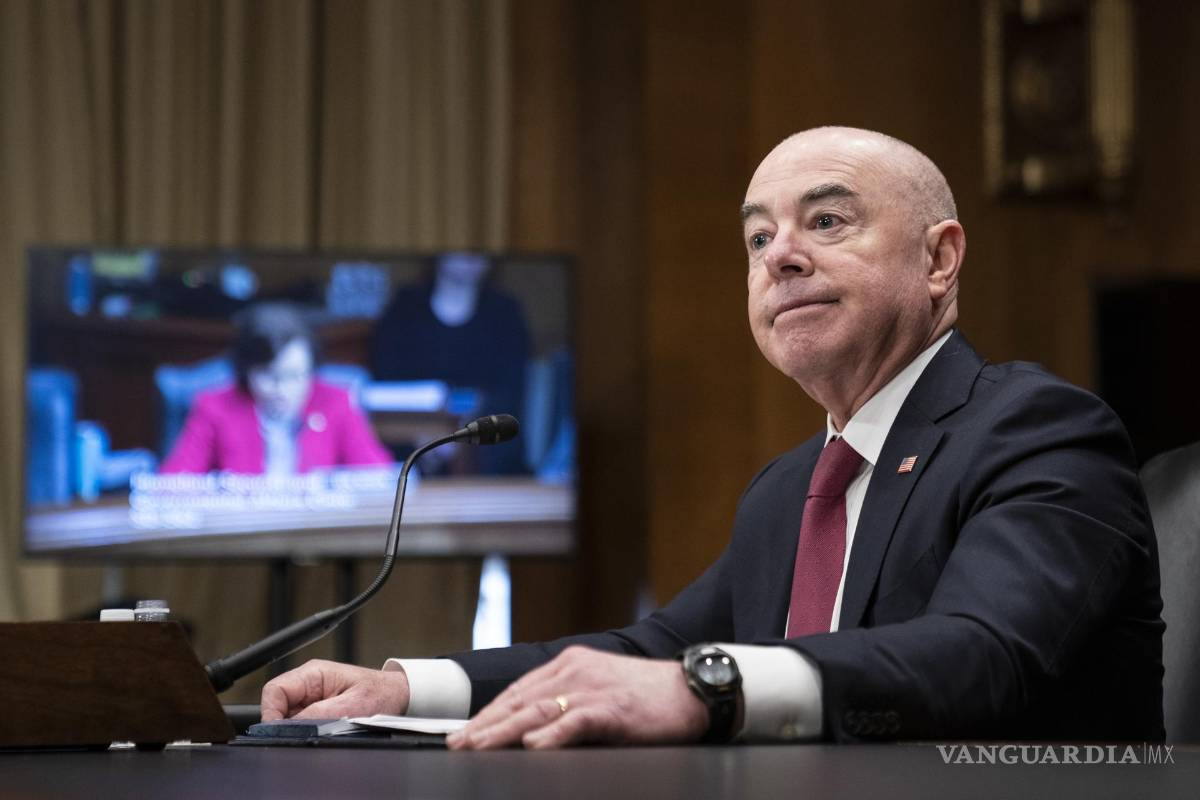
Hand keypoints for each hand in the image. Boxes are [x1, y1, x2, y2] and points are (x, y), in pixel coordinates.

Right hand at [260, 659, 409, 720]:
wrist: (397, 696)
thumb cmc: (380, 694)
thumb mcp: (352, 706)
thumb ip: (319, 714)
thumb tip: (291, 725)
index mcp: (313, 673)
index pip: (275, 690)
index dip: (271, 713)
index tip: (279, 730)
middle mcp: (308, 684)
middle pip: (278, 705)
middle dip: (286, 723)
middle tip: (307, 732)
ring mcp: (311, 697)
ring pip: (288, 717)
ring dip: (299, 728)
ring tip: (325, 728)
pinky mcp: (316, 710)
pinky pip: (302, 723)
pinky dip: (308, 730)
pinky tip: (326, 730)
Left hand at [445, 646, 708, 749]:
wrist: (692, 690)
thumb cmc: (647, 696)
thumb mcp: (599, 688)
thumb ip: (566, 700)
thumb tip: (530, 727)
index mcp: (570, 664)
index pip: (519, 690)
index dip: (489, 713)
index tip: (464, 731)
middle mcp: (575, 671)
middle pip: (520, 700)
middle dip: (485, 724)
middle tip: (457, 743)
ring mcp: (593, 688)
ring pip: (538, 710)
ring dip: (503, 731)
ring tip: (478, 746)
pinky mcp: (612, 708)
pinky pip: (575, 721)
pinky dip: (552, 734)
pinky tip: (532, 746)